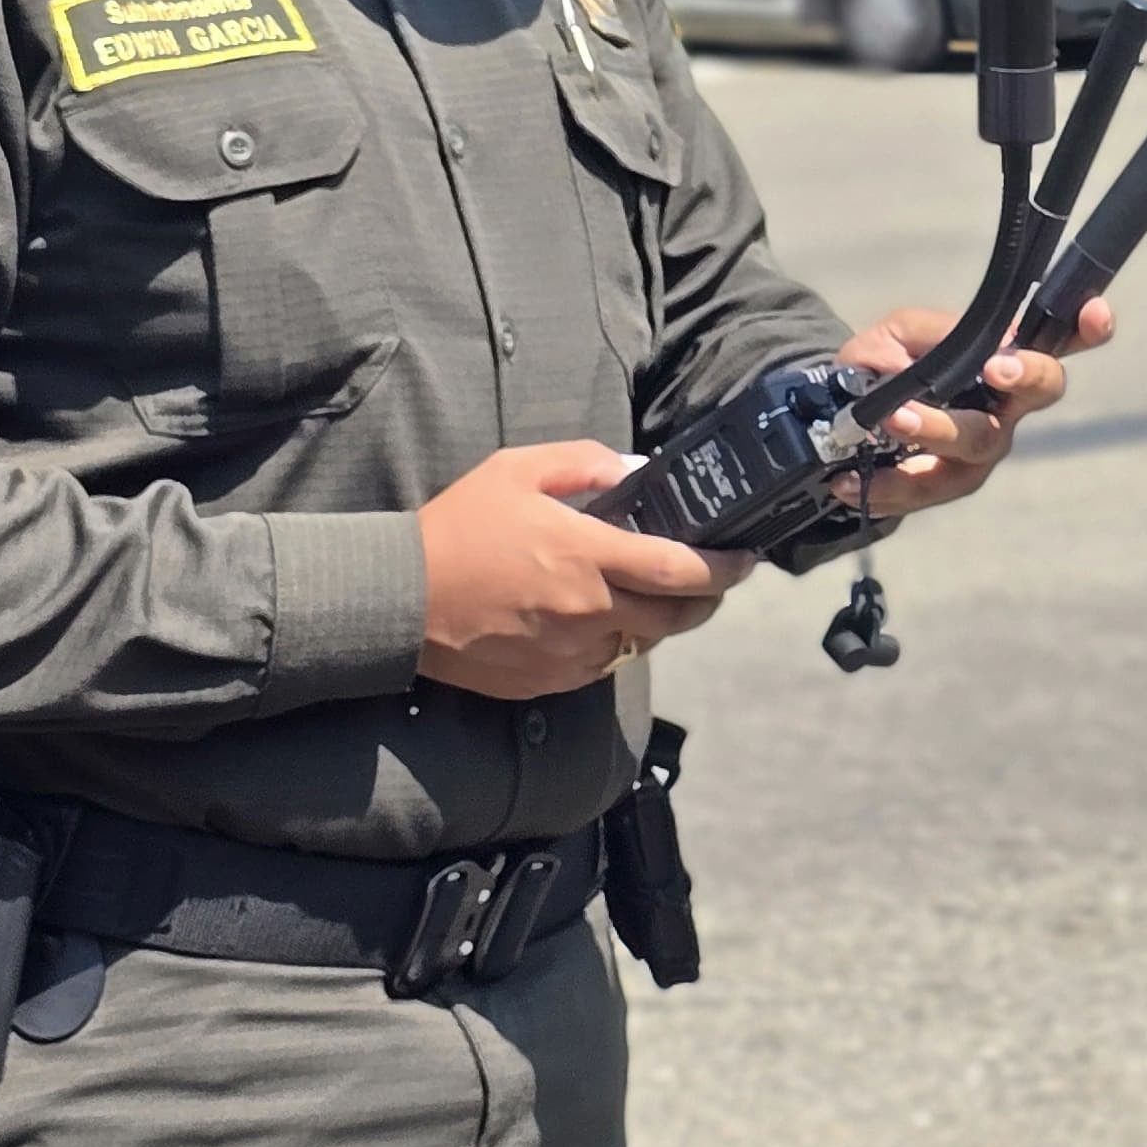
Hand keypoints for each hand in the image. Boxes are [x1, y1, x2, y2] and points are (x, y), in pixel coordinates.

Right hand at [414, 442, 755, 699]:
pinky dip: (613, 645)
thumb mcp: (516, 470)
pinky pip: (601, 667)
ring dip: (656, 624)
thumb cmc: (458, 528)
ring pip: (640, 645)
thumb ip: (581, 464)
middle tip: (713, 582)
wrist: (399, 598)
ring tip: (652, 597)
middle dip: (705, 601)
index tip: (746, 559)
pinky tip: (599, 621)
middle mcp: (588, 611)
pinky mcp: (548, 682)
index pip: (680, 570)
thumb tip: (630, 470)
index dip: (724, 569)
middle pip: (676, 618)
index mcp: (587, 557)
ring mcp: (569, 653)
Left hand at [830, 297, 1119, 519]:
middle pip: (1041, 391)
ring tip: (893, 419)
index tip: (1094, 313)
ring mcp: (981, 450)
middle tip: (995, 367)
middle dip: (1027, 376)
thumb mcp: (898, 333)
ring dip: (938, 429)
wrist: (847, 414)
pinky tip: (851, 480)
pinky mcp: (946, 486)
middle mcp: (1007, 406)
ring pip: (979, 443)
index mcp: (1006, 359)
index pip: (1060, 340)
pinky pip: (925, 490)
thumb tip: (940, 356)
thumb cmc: (889, 364)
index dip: (1088, 329)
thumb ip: (924, 336)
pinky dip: (888, 484)